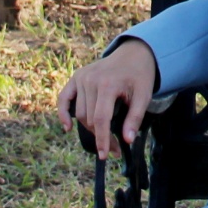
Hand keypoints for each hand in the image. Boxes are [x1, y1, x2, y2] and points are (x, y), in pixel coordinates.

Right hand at [56, 38, 155, 159]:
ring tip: (105, 137)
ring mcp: (81, 77)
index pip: (100, 119)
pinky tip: (68, 127)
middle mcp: (90, 80)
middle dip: (101, 136)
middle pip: (89, 118)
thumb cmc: (140, 76)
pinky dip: (63, 113)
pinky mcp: (76, 76)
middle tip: (115, 148)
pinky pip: (64, 98)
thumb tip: (128, 140)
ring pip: (80, 113)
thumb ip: (135, 118)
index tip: (106, 155)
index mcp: (107, 84)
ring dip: (90, 128)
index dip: (102, 139)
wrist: (134, 53)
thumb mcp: (144, 96)